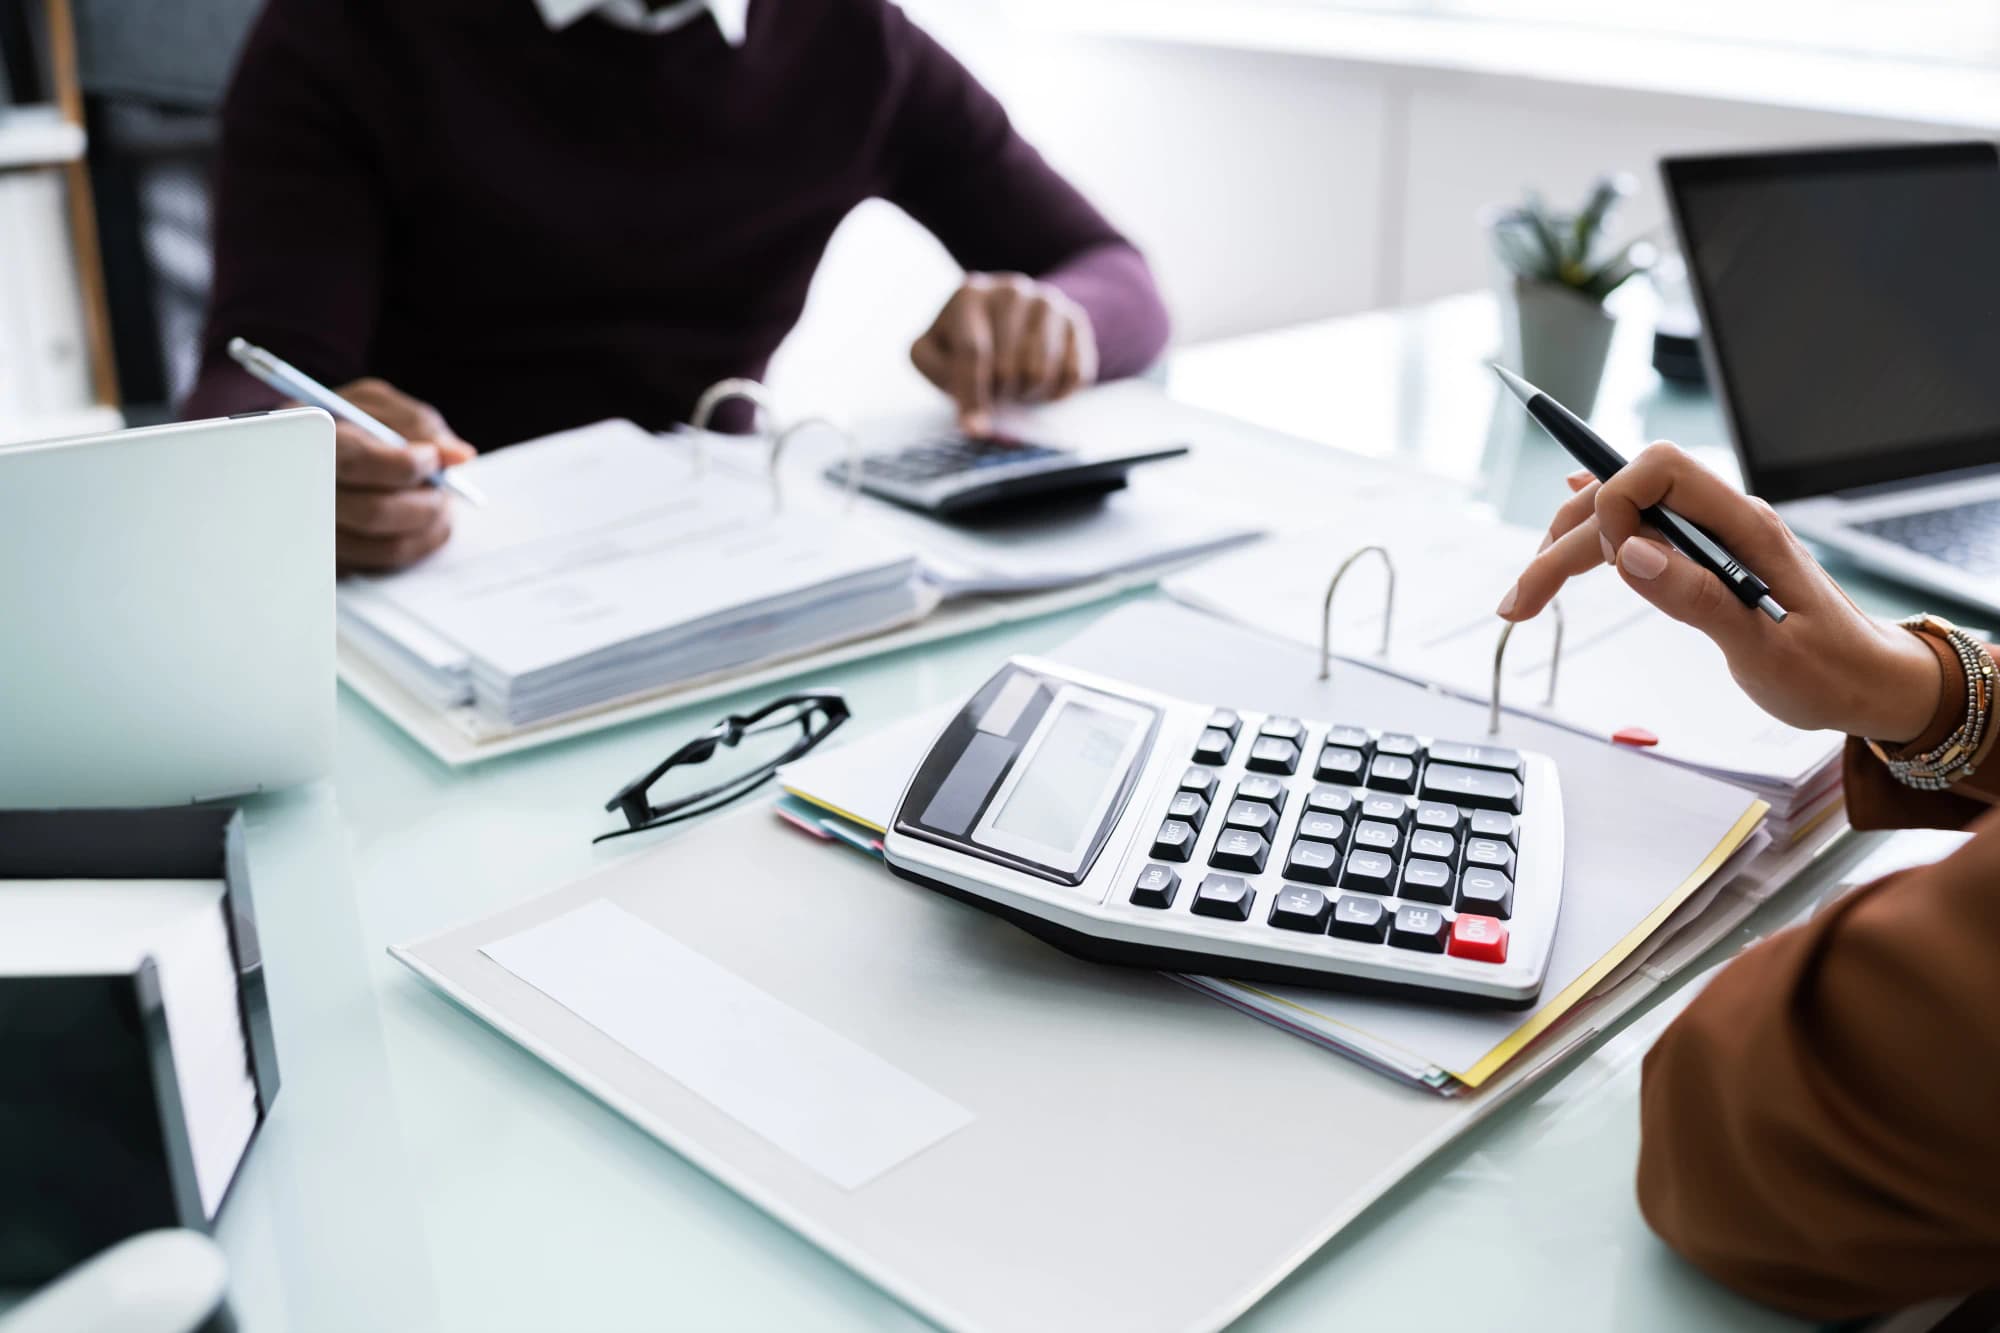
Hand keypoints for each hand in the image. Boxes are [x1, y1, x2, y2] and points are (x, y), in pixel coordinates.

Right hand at [323, 378, 475, 572]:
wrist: (312, 447)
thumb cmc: (350, 422)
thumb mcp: (379, 407)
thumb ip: (420, 425)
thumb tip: (459, 456)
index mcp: (312, 441)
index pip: (358, 463)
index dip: (406, 465)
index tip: (430, 458)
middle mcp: (305, 491)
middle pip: (373, 513)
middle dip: (424, 503)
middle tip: (441, 489)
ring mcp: (316, 531)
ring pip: (385, 547)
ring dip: (427, 526)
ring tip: (436, 503)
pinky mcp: (333, 559)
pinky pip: (385, 564)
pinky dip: (417, 543)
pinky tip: (420, 522)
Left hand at [910, 273, 1097, 433]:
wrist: (1003, 319)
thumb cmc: (963, 343)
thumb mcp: (933, 354)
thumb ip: (939, 376)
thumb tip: (975, 422)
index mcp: (969, 295)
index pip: (973, 352)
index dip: (973, 395)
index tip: (974, 428)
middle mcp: (1011, 290)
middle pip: (1007, 368)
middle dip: (998, 394)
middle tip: (994, 391)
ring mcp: (1047, 302)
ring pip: (1041, 373)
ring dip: (1026, 393)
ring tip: (1015, 382)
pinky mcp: (1075, 319)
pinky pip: (1073, 373)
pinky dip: (1056, 391)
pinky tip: (1041, 381)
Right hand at [1496, 443, 1941, 742]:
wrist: (1870, 683)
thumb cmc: (1830, 670)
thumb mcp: (1764, 649)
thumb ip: (1697, 597)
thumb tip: (1631, 554)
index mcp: (1745, 526)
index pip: (1659, 470)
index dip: (1615, 504)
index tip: (1607, 566)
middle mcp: (1725, 520)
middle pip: (1625, 496)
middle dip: (1563, 539)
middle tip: (1520, 600)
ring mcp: (1714, 537)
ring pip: (1625, 517)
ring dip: (1567, 546)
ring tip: (1527, 594)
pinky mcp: (1706, 559)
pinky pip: (1644, 527)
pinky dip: (1596, 534)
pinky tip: (1571, 527)